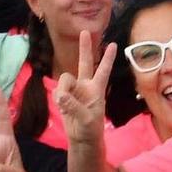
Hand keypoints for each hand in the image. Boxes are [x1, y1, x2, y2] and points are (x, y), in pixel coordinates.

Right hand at [53, 28, 115, 146]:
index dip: (107, 58)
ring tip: (64, 104)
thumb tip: (61, 95)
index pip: (103, 70)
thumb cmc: (91, 129)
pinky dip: (58, 98)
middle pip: (85, 62)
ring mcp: (75, 90)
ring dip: (63, 90)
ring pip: (65, 79)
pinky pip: (58, 91)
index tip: (113, 44)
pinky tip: (62, 107)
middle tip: (86, 32)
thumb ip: (74, 106)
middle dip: (85, 48)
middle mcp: (86, 86)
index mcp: (97, 89)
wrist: (82, 139)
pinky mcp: (65, 96)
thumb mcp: (86, 119)